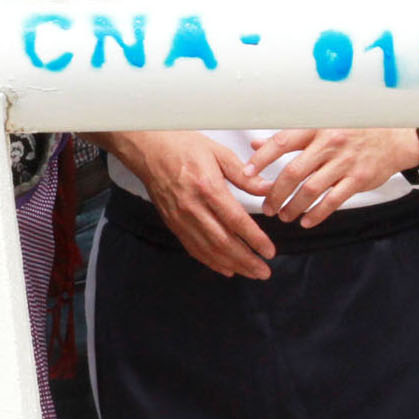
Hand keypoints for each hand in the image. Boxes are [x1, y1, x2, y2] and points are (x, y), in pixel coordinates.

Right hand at [106, 129, 275, 279]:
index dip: (254, 239)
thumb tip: (267, 189)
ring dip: (231, 264)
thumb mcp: (218, 152)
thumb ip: (243, 175)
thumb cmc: (183, 146)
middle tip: (264, 272)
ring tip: (250, 272)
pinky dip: (210, 261)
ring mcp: (180, 217)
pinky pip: (192, 247)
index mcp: (207, 187)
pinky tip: (225, 268)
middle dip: (246, 260)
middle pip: (223, 241)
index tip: (270, 251)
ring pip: (208, 249)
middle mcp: (192, 206)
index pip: (235, 220)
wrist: (148, 148)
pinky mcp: (172, 222)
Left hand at [246, 127, 418, 227]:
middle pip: (293, 172)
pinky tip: (307, 221)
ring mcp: (345, 162)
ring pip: (311, 190)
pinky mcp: (358, 179)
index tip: (246, 173)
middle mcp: (329, 144)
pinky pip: (333, 200)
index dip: (261, 159)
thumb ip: (288, 137)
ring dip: (293, 206)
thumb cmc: (353, 131)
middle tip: (267, 207)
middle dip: (275, 193)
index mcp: (315, 128)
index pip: (282, 143)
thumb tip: (255, 144)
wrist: (395, 138)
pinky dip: (317, 214)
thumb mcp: (320, 127)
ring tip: (284, 215)